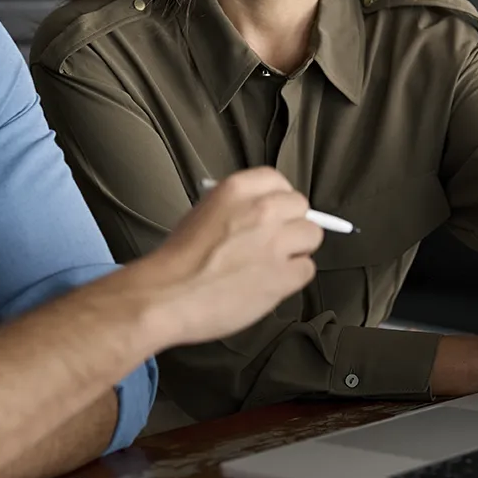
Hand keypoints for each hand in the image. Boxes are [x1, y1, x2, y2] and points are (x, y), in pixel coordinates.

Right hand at [137, 167, 321, 346]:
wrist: (166, 296)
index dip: (278, 199)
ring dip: (296, 250)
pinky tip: (270, 283)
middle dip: (291, 223)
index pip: (278, 181)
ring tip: (272, 264)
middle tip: (274, 240)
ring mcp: (275, 242)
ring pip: (312, 236)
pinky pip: (307, 270)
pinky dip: (293, 278)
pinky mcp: (283, 275)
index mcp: (237, 189)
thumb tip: (262, 211)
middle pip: (301, 207)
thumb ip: (237, 207)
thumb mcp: (202, 213)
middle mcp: (261, 210)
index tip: (273, 211)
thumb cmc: (178, 261)